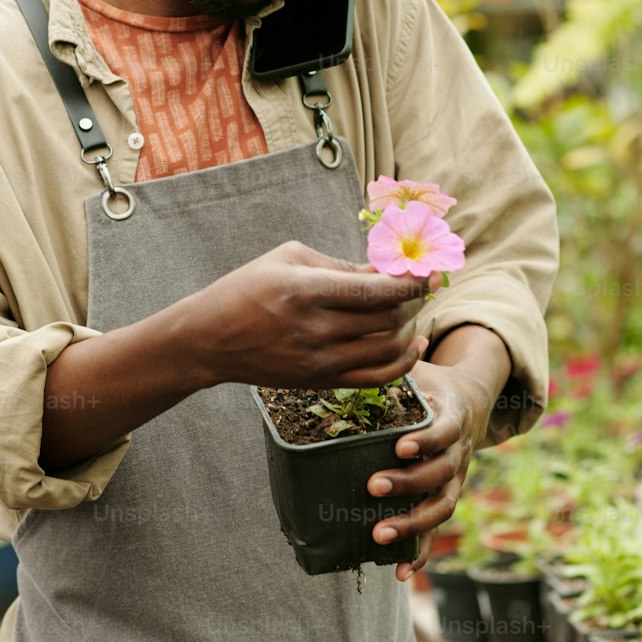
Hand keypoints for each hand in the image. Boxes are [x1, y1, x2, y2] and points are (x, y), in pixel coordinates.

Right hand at [193, 241, 442, 390]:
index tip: (432, 273)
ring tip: (412, 311)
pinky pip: (374, 378)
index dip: (411, 282)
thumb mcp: (289, 258)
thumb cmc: (248, 287)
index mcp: (306, 290)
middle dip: (414, 301)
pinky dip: (402, 363)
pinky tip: (411, 345)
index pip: (374, 290)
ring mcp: (318, 361)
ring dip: (409, 329)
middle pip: (386, 319)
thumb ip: (341, 264)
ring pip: (386, 350)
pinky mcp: (319, 382)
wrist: (210, 339)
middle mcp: (314, 329)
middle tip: (421, 286)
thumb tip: (388, 270)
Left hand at [365, 359, 478, 581]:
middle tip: (373, 486)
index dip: (427, 440)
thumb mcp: (421, 368)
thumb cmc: (431, 382)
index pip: (445, 431)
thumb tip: (379, 340)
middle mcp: (460, 451)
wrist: (469, 401)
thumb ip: (402, 360)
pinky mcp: (444, 499)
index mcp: (454, 416)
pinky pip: (435, 532)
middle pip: (441, 473)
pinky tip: (397, 573)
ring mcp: (455, 479)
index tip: (400, 446)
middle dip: (408, 483)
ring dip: (412, 524)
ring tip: (378, 535)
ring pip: (441, 507)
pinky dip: (419, 553)